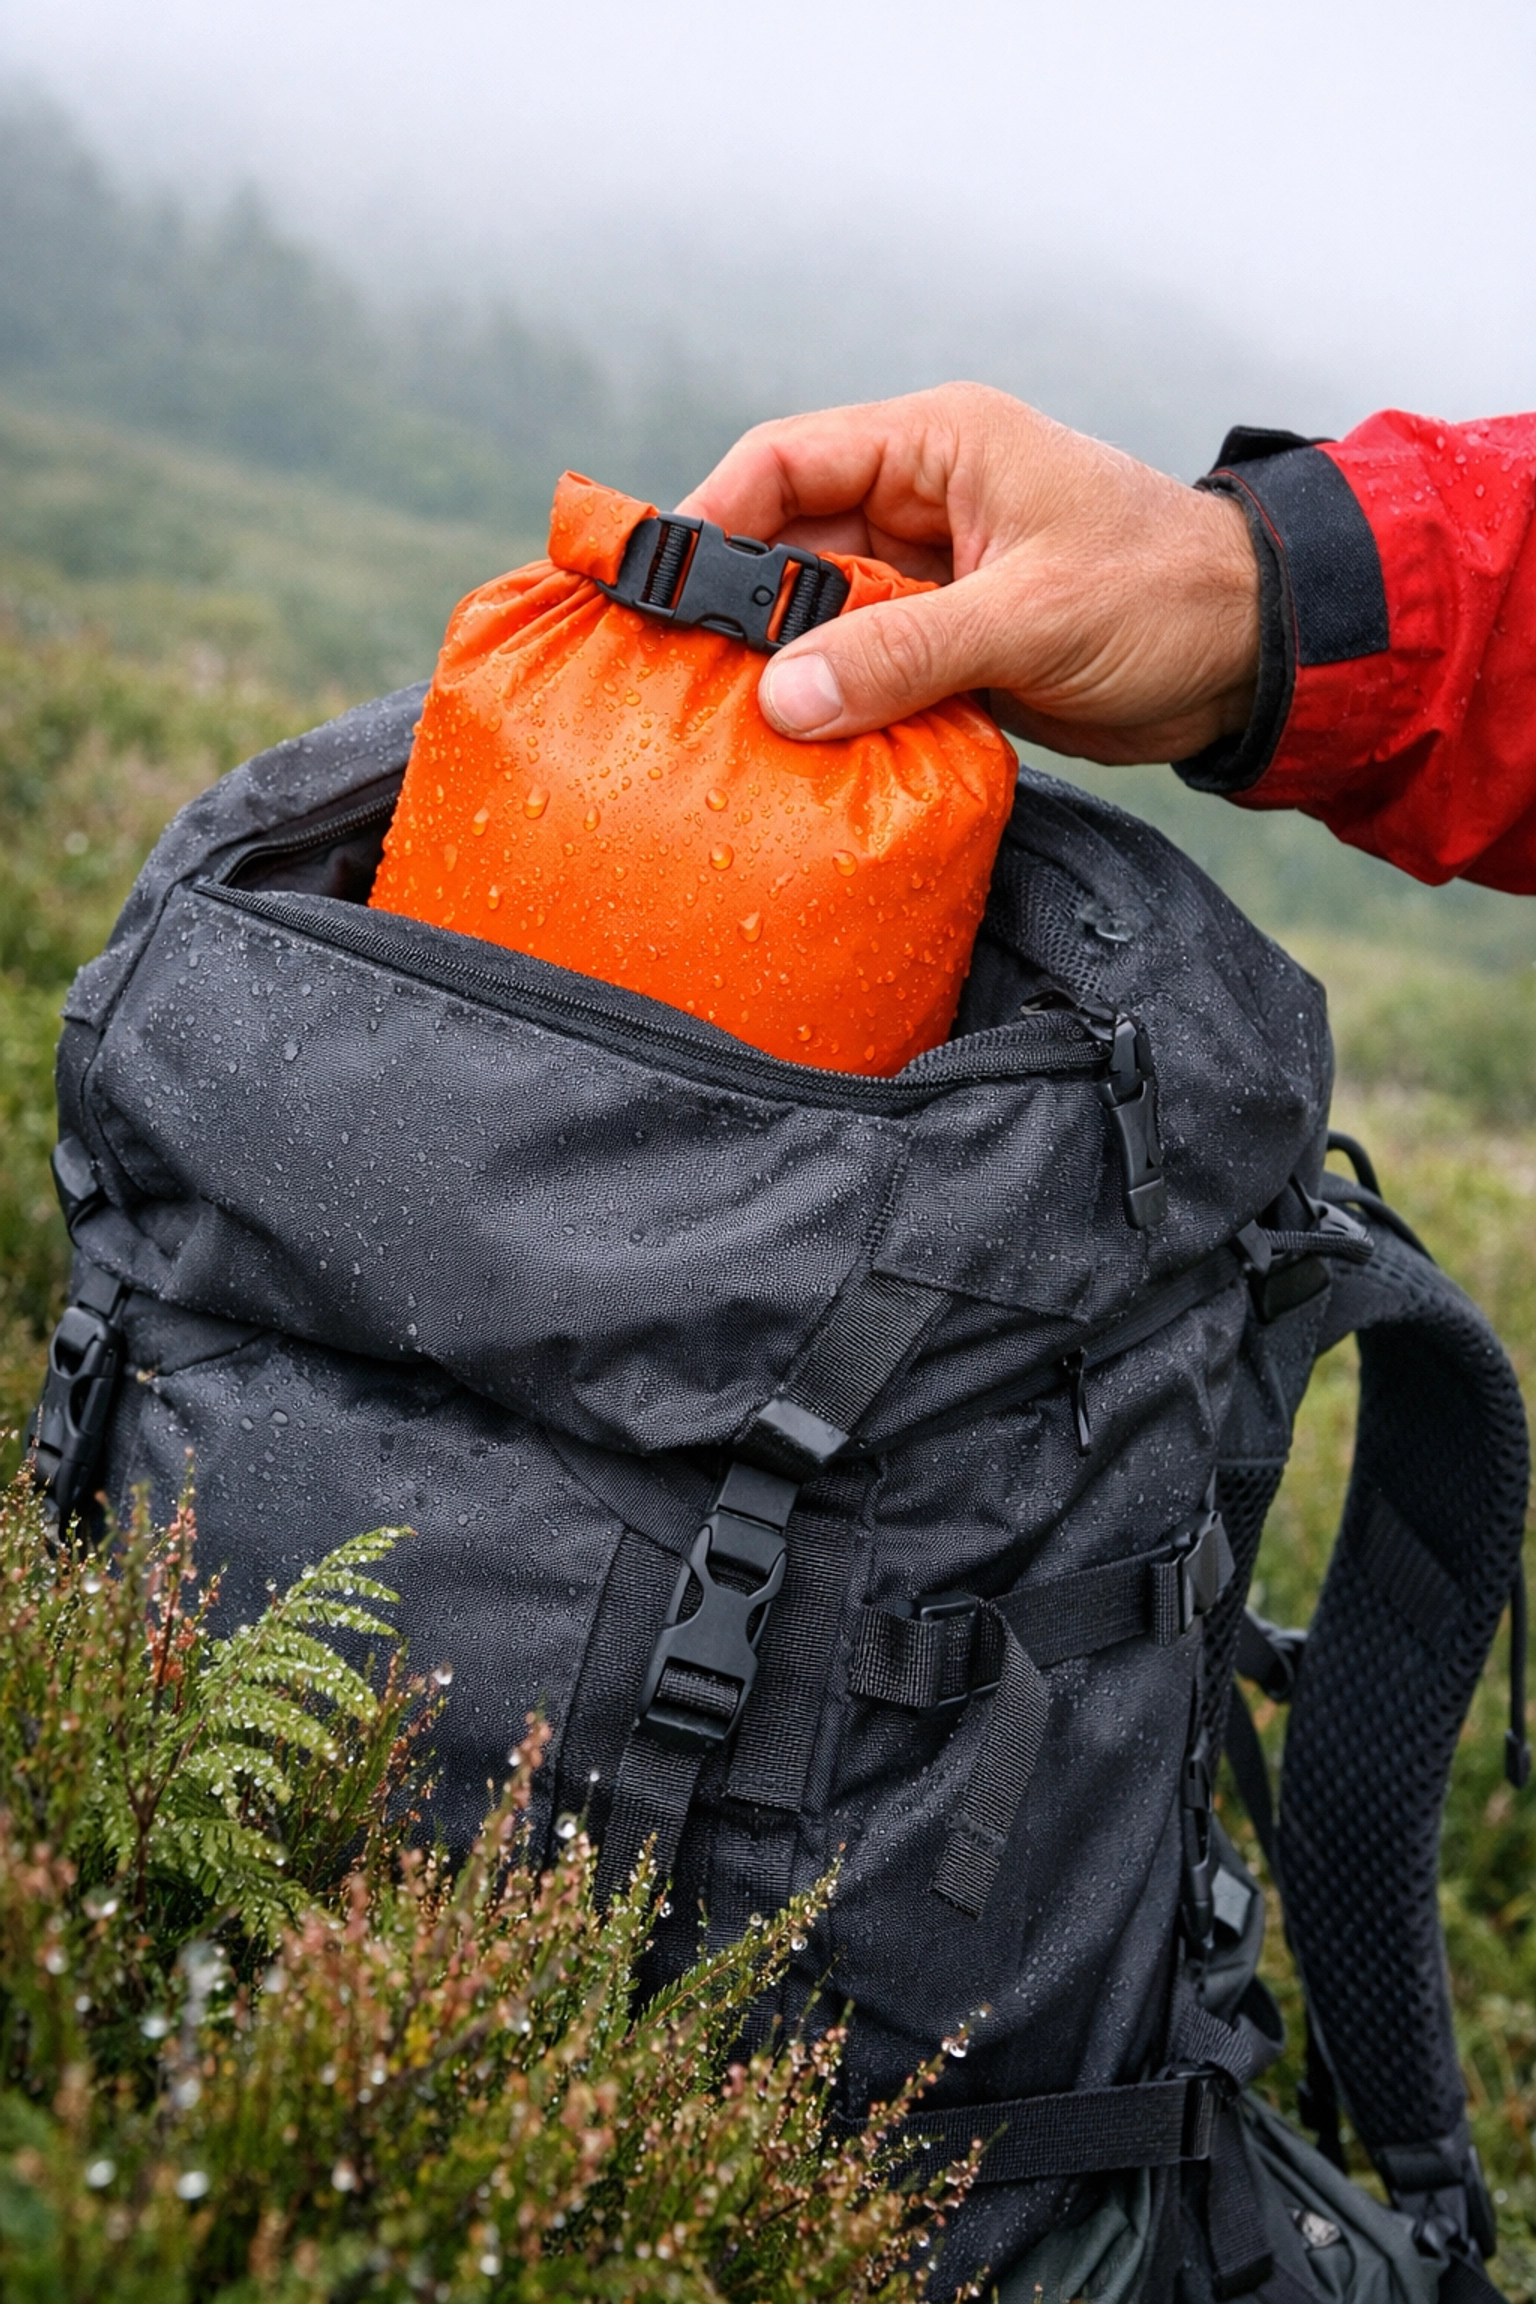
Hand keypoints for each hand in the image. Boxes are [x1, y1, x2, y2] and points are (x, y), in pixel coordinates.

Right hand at [676, 383, 1259, 763]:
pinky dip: (828, 708)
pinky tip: (789, 753)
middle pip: (785, 547)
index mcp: (936, 447)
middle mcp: (919, 504)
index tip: (651, 590)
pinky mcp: (945, 647)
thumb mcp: (1032, 618)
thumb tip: (781, 700)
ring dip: (777, 669)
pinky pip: (859, 671)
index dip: (709, 519)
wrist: (1250, 658)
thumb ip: (905, 653)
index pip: (784, 462)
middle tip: (670, 680)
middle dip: (731, 611)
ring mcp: (929, 580)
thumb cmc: (1163, 597)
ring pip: (815, 618)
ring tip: (716, 727)